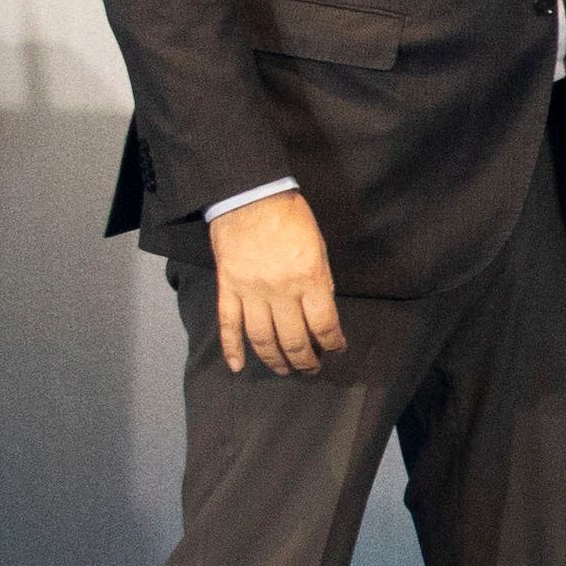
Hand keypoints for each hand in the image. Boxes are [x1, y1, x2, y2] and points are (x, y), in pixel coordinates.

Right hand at [207, 189, 345, 377]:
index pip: (324, 325)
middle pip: (294, 339)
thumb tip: (322, 313)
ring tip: (285, 370)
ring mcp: (251, 291)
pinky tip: (237, 366)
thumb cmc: (290, 217)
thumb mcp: (318, 247)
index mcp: (308, 278)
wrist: (250, 196)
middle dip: (306, 360)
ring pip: (262, 339)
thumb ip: (320, 282)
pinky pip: (229, 325)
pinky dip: (232, 349)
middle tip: (312, 368)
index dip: (332, 343)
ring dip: (275, 360)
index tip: (336, 349)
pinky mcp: (229, 288)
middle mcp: (280, 290)